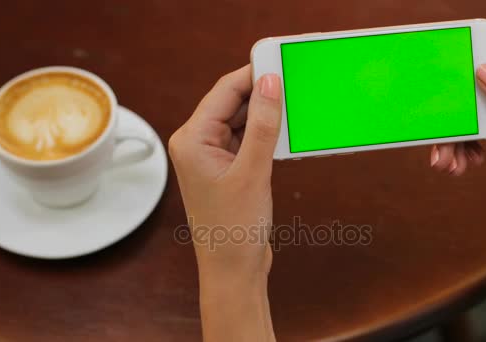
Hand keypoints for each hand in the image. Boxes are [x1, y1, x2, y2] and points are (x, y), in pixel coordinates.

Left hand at [168, 65, 280, 341]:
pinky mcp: (226, 168)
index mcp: (192, 140)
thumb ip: (262, 126)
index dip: (251, 74)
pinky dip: (263, 134)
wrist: (233, 270)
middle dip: (260, 94)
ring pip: (239, 121)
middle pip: (230, 104)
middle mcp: (196, 143)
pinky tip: (284, 131)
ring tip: (294, 105)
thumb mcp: (252, 172)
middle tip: (293, 82)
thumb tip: (269, 84)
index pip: (223, 92)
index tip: (280, 61)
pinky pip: (245, 139)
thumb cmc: (234, 229)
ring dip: (264, 115)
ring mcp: (211, 156)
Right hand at [430, 57, 485, 225]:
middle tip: (440, 151)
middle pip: (475, 98)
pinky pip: (480, 135)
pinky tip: (465, 164)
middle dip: (454, 124)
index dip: (461, 81)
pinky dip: (467, 149)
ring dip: (457, 142)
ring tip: (449, 166)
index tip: (438, 100)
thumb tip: (484, 72)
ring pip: (474, 119)